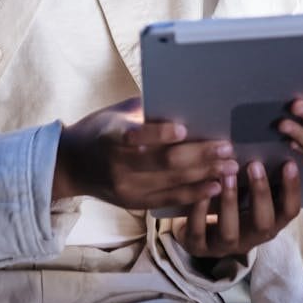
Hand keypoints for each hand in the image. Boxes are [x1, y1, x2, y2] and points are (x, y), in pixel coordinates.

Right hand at [53, 97, 236, 209]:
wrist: (71, 166)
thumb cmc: (100, 129)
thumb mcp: (117, 112)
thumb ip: (146, 109)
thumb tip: (183, 99)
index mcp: (111, 137)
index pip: (136, 137)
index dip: (158, 134)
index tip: (183, 128)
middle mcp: (118, 167)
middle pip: (163, 163)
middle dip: (199, 156)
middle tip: (227, 147)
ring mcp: (127, 189)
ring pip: (171, 183)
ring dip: (205, 175)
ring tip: (231, 166)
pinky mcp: (135, 203)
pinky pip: (169, 200)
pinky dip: (194, 194)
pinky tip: (215, 187)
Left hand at [173, 158, 300, 256]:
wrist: (197, 232)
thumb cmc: (229, 203)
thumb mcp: (247, 193)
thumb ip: (258, 176)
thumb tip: (270, 141)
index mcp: (267, 223)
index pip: (289, 211)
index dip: (292, 190)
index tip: (289, 163)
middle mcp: (250, 238)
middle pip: (264, 224)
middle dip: (260, 194)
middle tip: (255, 165)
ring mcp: (223, 246)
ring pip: (230, 232)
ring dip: (230, 202)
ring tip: (226, 174)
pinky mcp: (198, 246)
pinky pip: (198, 232)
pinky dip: (200, 211)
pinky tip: (200, 192)